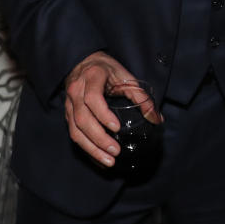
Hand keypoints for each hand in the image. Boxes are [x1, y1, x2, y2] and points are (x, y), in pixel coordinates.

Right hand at [63, 51, 161, 167]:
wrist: (83, 62)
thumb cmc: (106, 69)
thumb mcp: (125, 77)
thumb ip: (141, 97)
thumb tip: (156, 119)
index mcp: (91, 78)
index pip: (92, 98)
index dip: (103, 114)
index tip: (117, 127)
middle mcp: (76, 91)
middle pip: (82, 119)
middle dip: (99, 138)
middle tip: (115, 152)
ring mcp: (69, 104)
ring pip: (75, 130)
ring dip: (91, 149)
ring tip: (108, 161)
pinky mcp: (68, 114)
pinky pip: (74, 134)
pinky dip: (87, 148)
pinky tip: (99, 158)